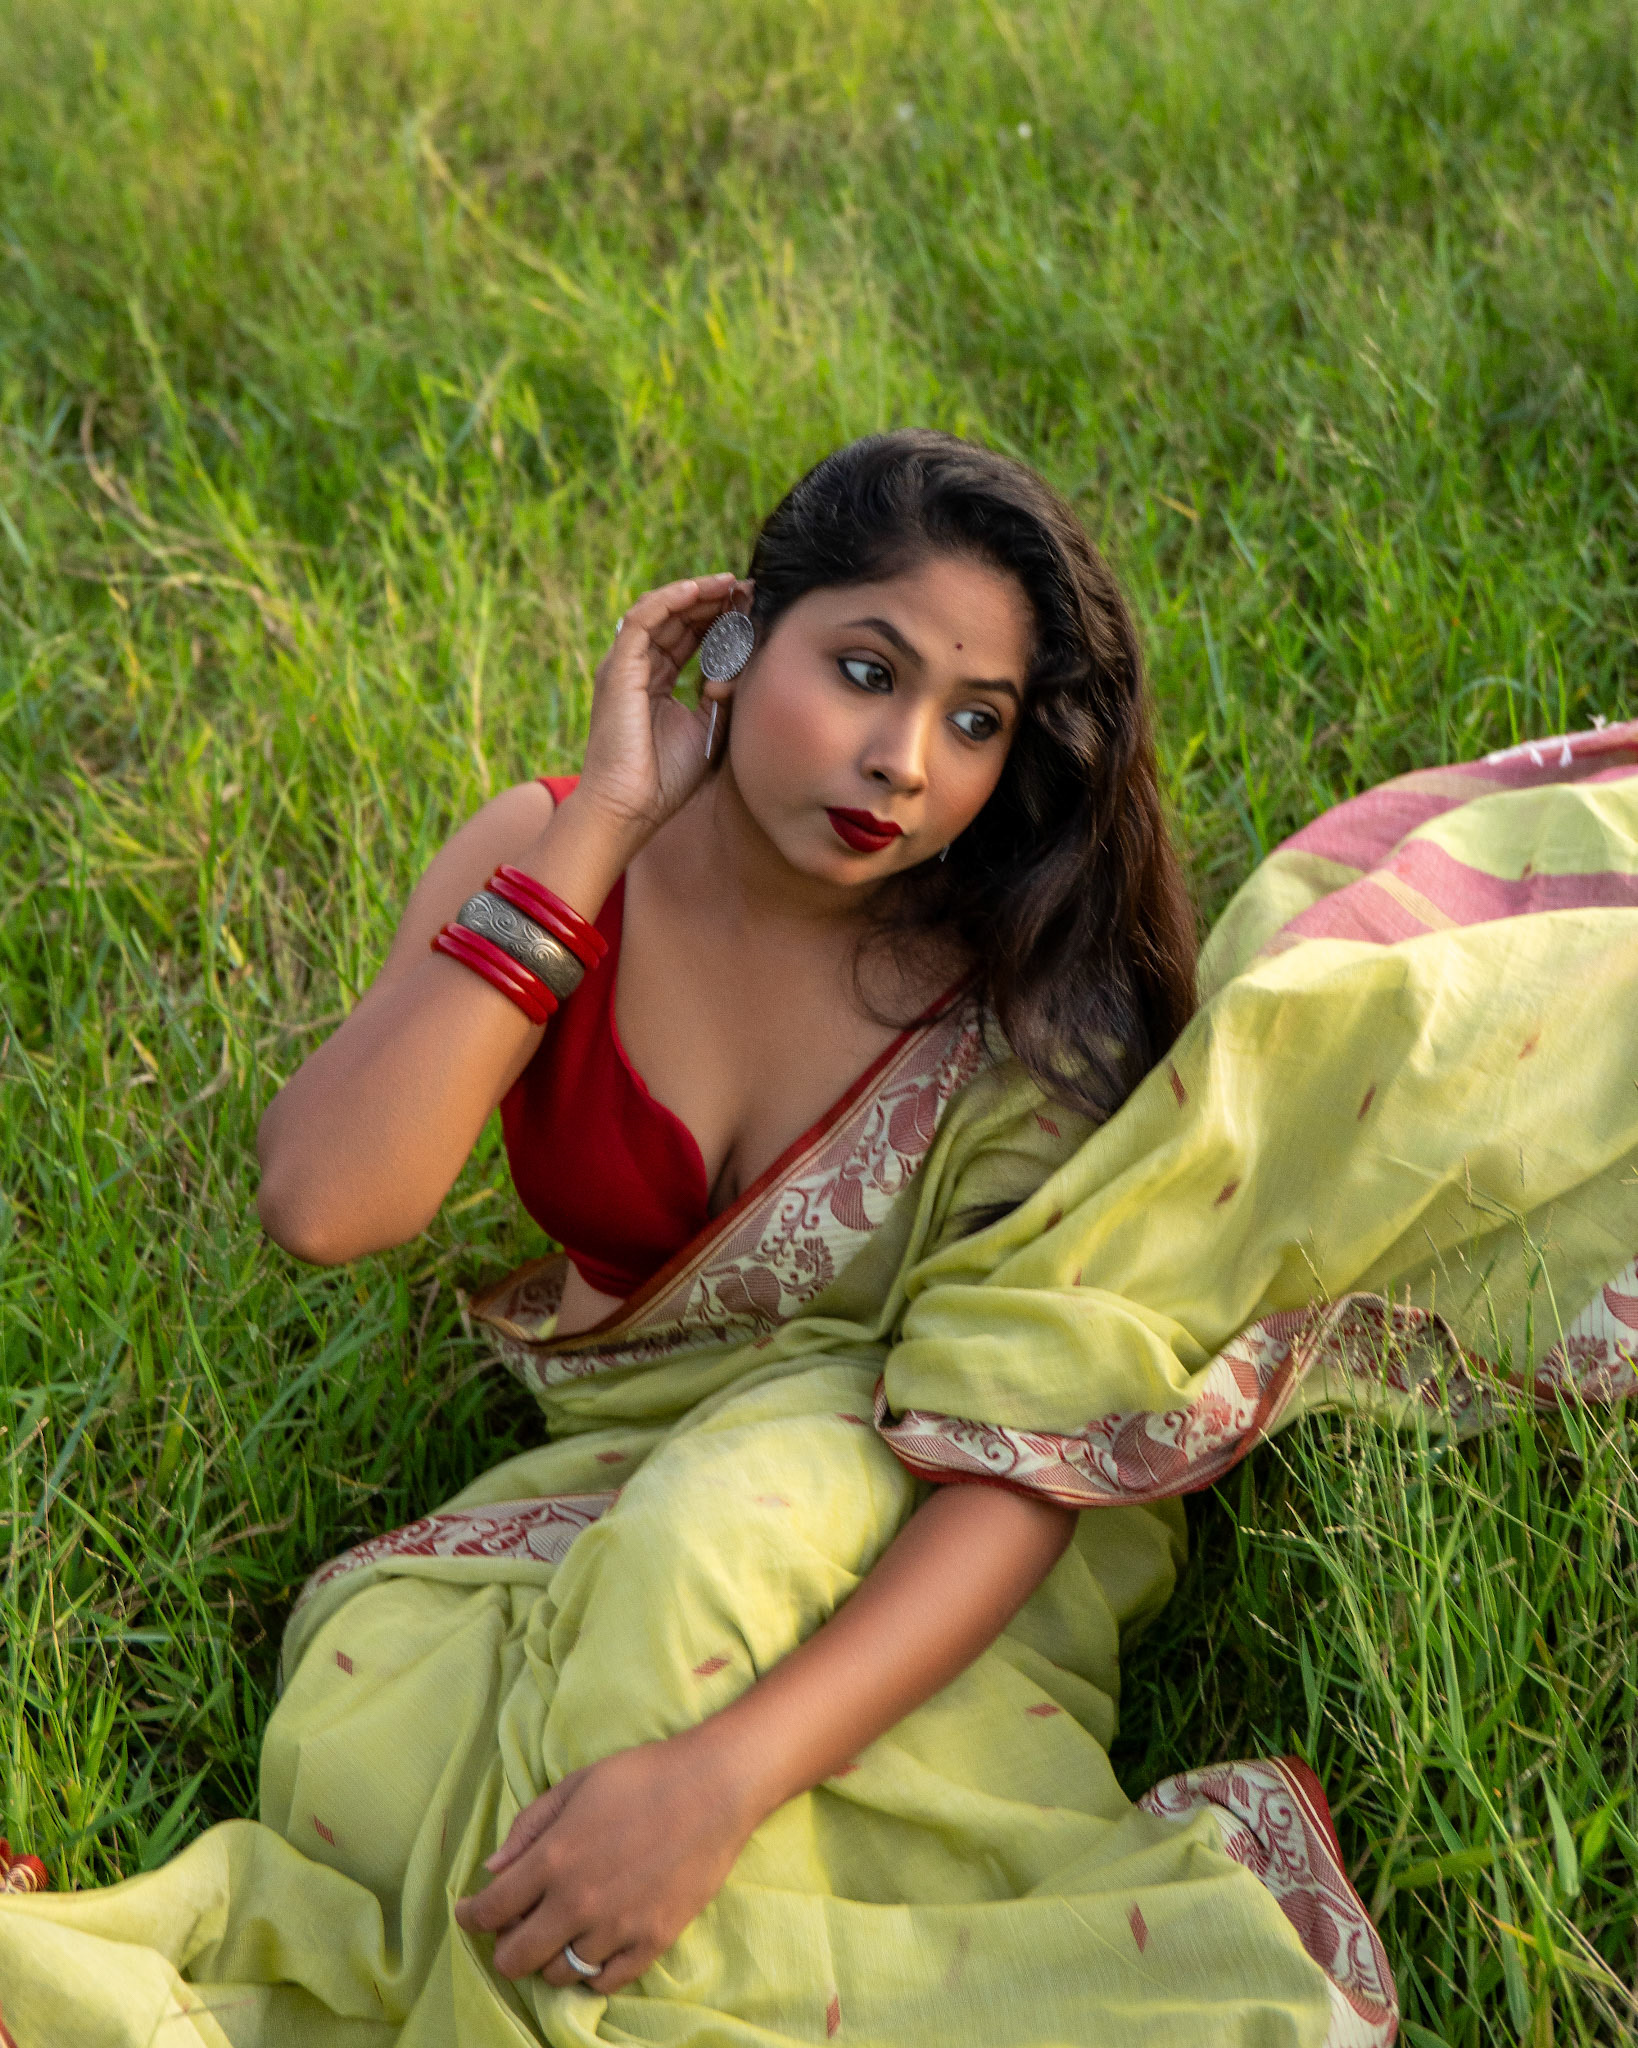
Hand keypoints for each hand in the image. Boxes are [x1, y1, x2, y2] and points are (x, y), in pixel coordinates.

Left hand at [454, 1729, 758, 1992]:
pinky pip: (605, 1981)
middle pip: (515, 1959)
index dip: (470, 1916)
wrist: (713, 1787)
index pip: (490, 1910)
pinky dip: (591, 1971)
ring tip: (559, 1932)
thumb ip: (528, 1828)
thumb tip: (492, 1869)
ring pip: (558, 1974)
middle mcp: (577, 1903)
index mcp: (553, 1859)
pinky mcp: (652, 1942)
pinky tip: (593, 1946)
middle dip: (503, 1948)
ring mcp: (616, 1928)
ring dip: (549, 1956)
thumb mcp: (575, 1785)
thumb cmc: (641, 1777)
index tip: (468, 1913)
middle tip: (512, 1930)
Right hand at [575, 573, 751, 841]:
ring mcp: (625, 666)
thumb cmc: (666, 779)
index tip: (753, 607)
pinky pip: (642, 620)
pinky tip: (698, 590)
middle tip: (748, 589)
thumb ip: (723, 694)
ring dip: (695, 593)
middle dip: (712, 600)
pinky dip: (670, 600)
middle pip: (677, 618)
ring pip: (661, 612)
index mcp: (656, 683)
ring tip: (729, 583)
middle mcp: (637, 668)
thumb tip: (743, 665)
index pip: (689, 637)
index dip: (720, 619)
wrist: (630, 808)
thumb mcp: (708, 727)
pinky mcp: (618, 669)